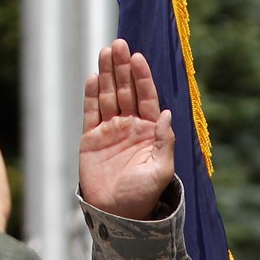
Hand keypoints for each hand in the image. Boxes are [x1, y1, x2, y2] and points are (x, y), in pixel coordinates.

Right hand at [79, 39, 174, 219]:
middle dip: (122, 67)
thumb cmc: (144, 195)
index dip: (143, 77)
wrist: (117, 214)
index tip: (138, 58)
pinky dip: (91, 95)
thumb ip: (165, 142)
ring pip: (108, 96)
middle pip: (126, 90)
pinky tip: (93, 78)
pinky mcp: (91, 139)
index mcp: (150, 131)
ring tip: (105, 52)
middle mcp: (130, 126)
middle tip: (119, 44)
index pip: (147, 97)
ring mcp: (110, 130)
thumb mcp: (161, 170)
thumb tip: (168, 114)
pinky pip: (91, 112)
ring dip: (107, 74)